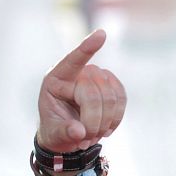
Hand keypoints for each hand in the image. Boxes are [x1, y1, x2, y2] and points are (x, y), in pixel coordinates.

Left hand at [37, 30, 125, 152]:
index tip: (101, 34)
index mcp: (55, 80)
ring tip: (91, 136)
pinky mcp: (111, 85)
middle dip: (92, 122)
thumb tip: (79, 132)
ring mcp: (96, 76)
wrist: (67, 133)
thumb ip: (64, 132)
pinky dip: (116, 118)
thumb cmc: (55, 130)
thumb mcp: (53, 134)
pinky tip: (106, 129)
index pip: (72, 62)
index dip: (86, 49)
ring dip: (104, 123)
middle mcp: (77, 73)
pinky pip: (122, 99)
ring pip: (111, 98)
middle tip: (83, 141)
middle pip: (94, 94)